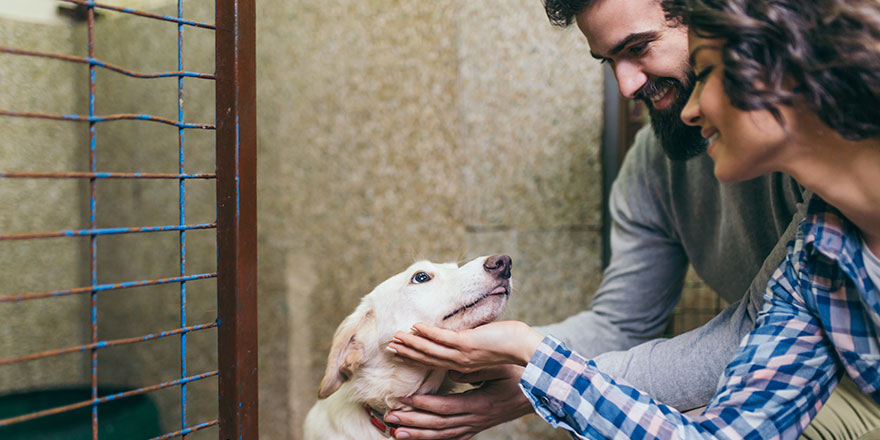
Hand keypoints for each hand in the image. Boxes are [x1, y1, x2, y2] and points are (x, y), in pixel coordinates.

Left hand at [385, 365, 532, 439]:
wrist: (540, 394)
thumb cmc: (522, 375)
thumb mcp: (502, 368)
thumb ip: (477, 370)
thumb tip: (452, 370)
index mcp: (480, 404)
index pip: (446, 407)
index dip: (425, 405)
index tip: (405, 399)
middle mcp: (476, 419)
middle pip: (438, 425)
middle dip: (412, 422)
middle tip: (390, 417)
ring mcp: (476, 426)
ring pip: (442, 435)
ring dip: (418, 434)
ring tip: (396, 432)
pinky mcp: (477, 427)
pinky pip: (453, 438)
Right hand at [387, 321, 543, 372]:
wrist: (527, 350)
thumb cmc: (511, 346)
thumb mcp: (486, 347)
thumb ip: (471, 345)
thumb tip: (462, 339)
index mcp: (464, 365)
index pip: (435, 361)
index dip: (417, 357)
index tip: (402, 352)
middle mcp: (460, 363)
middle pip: (428, 358)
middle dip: (408, 352)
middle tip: (390, 347)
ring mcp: (463, 355)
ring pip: (431, 350)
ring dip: (412, 343)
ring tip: (396, 338)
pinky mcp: (469, 345)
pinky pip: (444, 339)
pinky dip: (429, 333)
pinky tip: (416, 327)